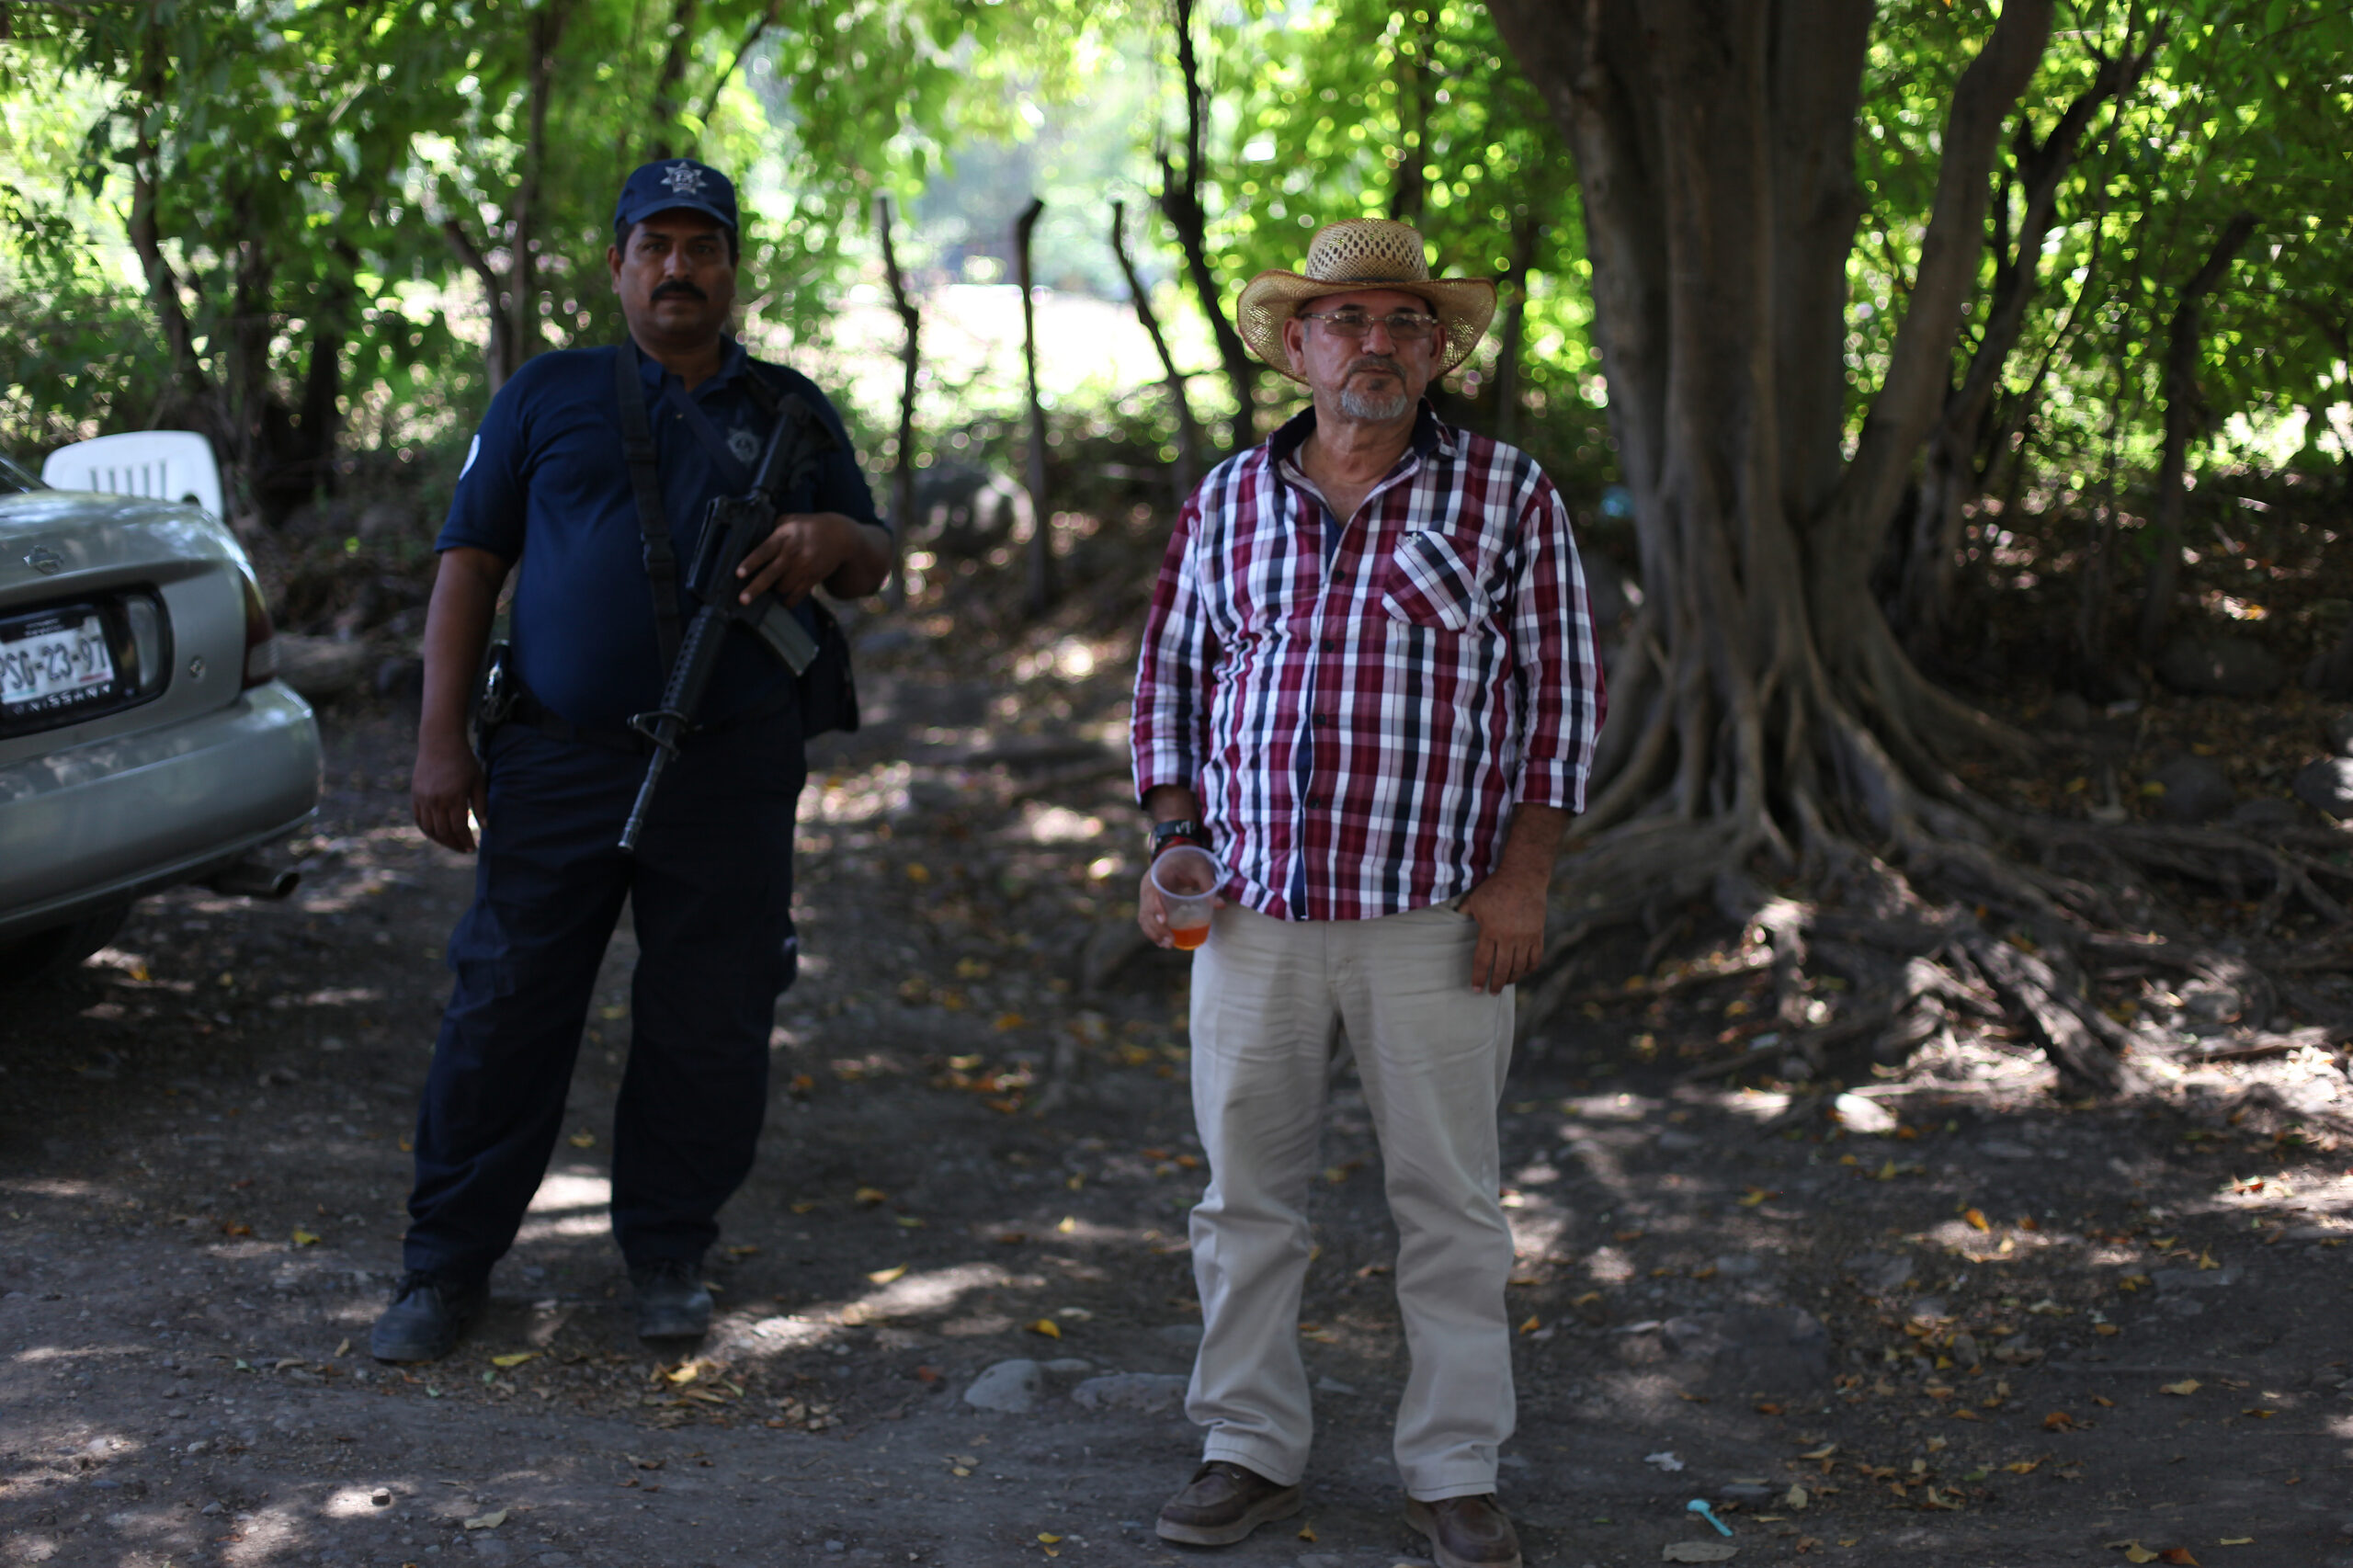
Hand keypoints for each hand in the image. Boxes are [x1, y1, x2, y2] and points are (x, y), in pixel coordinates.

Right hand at [413, 728, 487, 853]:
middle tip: (464, 849)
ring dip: (441, 840)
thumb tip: (485, 827)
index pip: (459, 828)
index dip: (466, 841)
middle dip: (455, 844)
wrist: (440, 743)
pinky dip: (428, 831)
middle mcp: (436, 800)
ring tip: (453, 843)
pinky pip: (419, 820)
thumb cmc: (464, 762)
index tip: (473, 848)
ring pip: (429, 829)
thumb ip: (481, 805)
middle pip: (444, 832)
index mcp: (454, 797)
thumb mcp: (478, 781)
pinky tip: (438, 834)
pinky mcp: (415, 796)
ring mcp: (423, 798)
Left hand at [736, 512, 858, 605]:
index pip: (764, 551)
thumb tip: (753, 539)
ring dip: (776, 589)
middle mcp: (792, 553)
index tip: (739, 574)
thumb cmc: (809, 527)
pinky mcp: (813, 577)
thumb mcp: (791, 520)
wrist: (840, 536)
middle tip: (743, 600)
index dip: (751, 563)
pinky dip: (789, 601)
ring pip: (782, 587)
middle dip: (755, 589)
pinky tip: (785, 602)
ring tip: (776, 584)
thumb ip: (773, 529)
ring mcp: (804, 567)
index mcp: (784, 537)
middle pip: (770, 574)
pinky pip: (798, 595)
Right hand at [1136, 861, 1225, 948]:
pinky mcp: (1149, 902)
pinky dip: (1152, 931)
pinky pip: (1146, 919)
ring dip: (1154, 933)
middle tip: (1171, 941)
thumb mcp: (1201, 868)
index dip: (1155, 907)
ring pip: (1144, 917)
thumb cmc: (1189, 861)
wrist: (1176, 855)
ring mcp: (1146, 895)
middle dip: (1157, 928)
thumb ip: (1209, 885)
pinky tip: (1162, 942)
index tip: (1164, 920)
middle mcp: (1148, 886)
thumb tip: (1221, 906)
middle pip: (1146, 909)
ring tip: (1168, 945)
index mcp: (1158, 874)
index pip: (1152, 892)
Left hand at [1458, 871, 1545, 992]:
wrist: (1523, 877)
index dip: (1478, 977)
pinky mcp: (1538, 934)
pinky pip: (1535, 958)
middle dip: (1496, 984)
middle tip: (1492, 993)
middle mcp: (1508, 937)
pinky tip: (1524, 972)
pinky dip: (1529, 968)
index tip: (1476, 989)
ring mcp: (1525, 937)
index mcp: (1490, 931)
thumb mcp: (1475, 899)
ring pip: (1519, 966)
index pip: (1482, 961)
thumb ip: (1464, 912)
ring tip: (1506, 983)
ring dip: (1512, 978)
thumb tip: (1452, 918)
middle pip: (1501, 969)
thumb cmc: (1495, 887)